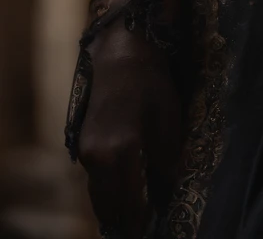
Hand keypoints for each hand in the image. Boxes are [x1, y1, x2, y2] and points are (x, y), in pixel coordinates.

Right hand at [78, 27, 182, 237]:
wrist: (121, 53)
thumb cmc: (151, 83)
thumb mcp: (167, 121)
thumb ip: (166, 162)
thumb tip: (166, 194)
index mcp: (121, 152)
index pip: (130, 202)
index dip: (141, 220)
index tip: (153, 230)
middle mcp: (97, 157)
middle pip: (108, 204)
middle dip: (124, 220)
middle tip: (139, 230)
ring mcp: (86, 151)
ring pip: (98, 193)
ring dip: (113, 208)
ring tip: (130, 219)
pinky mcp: (82, 143)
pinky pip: (94, 179)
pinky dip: (106, 191)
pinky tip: (120, 193)